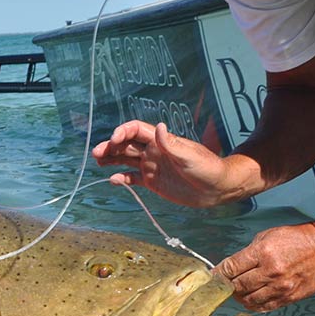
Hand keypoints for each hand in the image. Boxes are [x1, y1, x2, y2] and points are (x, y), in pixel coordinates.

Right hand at [91, 121, 231, 206]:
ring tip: (97, 160)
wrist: (218, 188)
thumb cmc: (207, 168)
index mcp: (160, 141)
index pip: (136, 130)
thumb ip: (172, 144)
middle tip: (96, 152)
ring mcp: (151, 166)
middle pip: (126, 144)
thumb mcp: (190, 156)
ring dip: (111, 159)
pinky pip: (133, 178)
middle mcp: (152, 151)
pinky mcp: (153, 181)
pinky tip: (113, 179)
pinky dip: (122, 178)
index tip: (114, 140)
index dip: (123, 132)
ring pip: (125, 159)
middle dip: (110, 146)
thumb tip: (160, 128)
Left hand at [214, 222, 314, 311]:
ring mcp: (281, 287)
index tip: (212, 276)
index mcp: (262, 253)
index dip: (218, 273)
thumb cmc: (294, 239)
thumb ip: (246, 254)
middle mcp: (271, 272)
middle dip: (226, 286)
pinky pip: (265, 307)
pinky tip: (250, 299)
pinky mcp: (290, 297)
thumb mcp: (265, 237)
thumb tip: (229, 268)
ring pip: (249, 300)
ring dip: (239, 297)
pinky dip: (254, 305)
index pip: (231, 268)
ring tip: (236, 292)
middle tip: (222, 285)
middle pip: (237, 286)